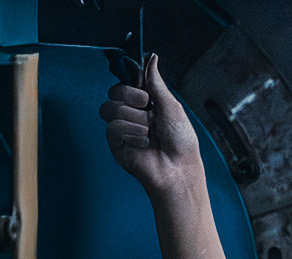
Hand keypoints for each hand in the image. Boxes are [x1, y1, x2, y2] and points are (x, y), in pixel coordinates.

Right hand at [99, 54, 204, 203]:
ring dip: (134, 119)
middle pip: (115, 90)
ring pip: (111, 108)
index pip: (128, 81)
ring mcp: (122, 127)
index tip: (138, 77)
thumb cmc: (180, 141)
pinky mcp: (115, 142)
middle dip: (132, 96)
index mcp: (146, 102)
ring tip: (149, 132)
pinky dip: (132, 133)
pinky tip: (144, 143)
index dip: (130, 77)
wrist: (178, 168)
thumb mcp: (171, 106)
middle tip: (147, 106)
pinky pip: (113, 127)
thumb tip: (151, 57)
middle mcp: (132, 112)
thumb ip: (156, 82)